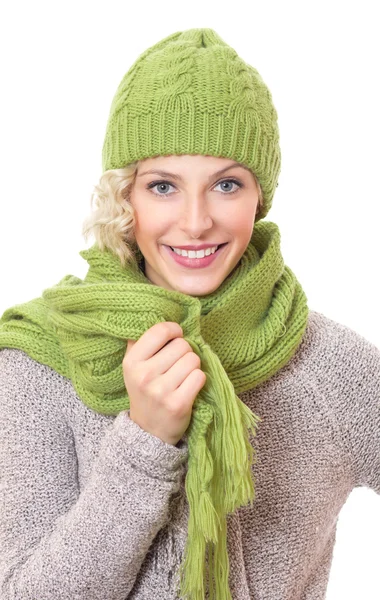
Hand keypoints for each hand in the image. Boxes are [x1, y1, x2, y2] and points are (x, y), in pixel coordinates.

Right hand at [123, 322, 205, 445]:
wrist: (148, 431)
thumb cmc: (145, 391)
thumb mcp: (134, 366)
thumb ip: (141, 341)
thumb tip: (157, 312)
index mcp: (131, 361)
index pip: (160, 330)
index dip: (174, 330)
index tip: (176, 337)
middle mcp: (144, 375)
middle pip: (182, 345)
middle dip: (184, 352)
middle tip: (177, 366)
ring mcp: (161, 391)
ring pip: (193, 359)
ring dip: (193, 367)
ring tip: (182, 377)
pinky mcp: (178, 404)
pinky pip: (200, 376)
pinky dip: (199, 380)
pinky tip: (189, 388)